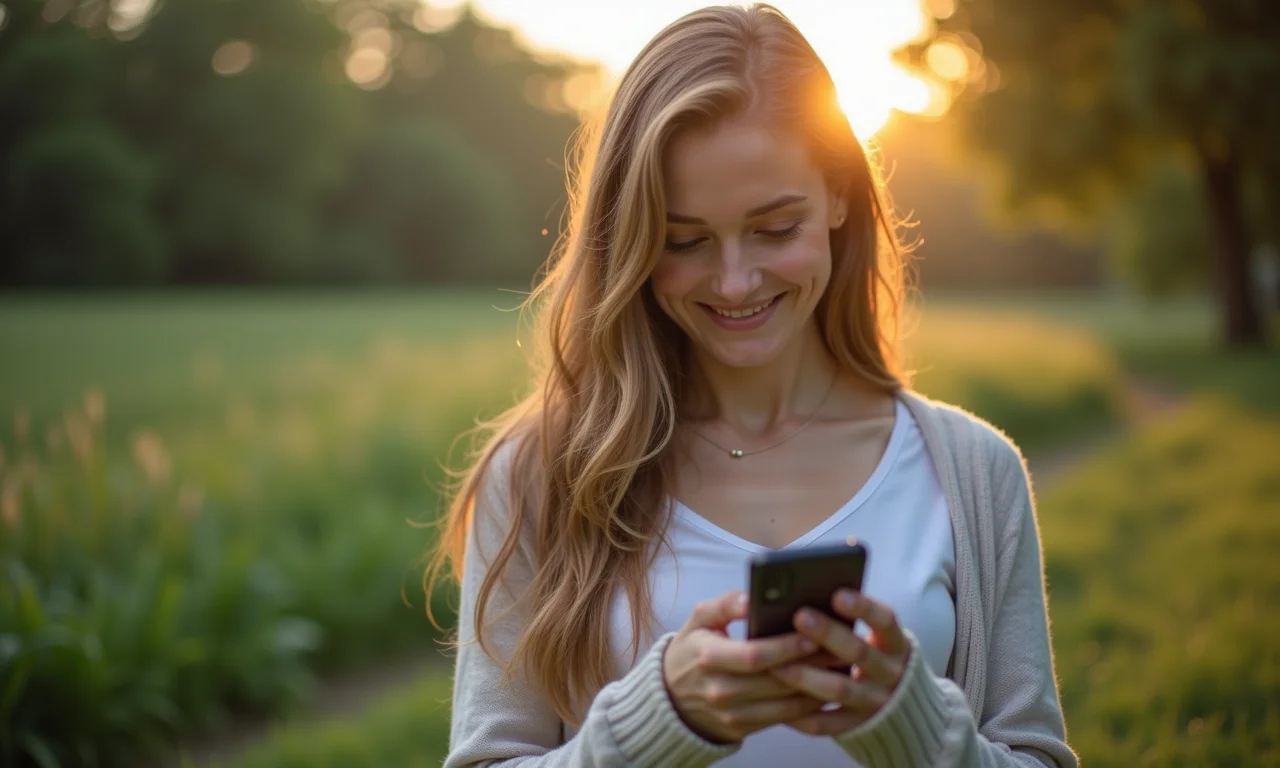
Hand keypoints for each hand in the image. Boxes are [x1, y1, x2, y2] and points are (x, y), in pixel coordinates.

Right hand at [662, 590, 827, 742]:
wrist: (671, 697)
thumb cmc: (692, 650)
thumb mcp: (698, 620)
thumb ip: (725, 604)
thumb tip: (753, 597)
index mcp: (708, 657)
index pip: (754, 655)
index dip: (785, 647)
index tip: (813, 635)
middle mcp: (720, 690)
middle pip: (775, 680)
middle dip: (811, 665)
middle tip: (840, 649)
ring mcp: (731, 714)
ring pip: (784, 705)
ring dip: (816, 688)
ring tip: (840, 667)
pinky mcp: (742, 729)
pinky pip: (782, 719)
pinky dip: (806, 706)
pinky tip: (824, 688)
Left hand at [770, 589, 909, 735]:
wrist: (898, 701)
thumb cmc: (871, 652)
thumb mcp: (874, 634)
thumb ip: (847, 617)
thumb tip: (804, 592)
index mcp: (894, 642)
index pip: (884, 620)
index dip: (863, 608)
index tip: (837, 595)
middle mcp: (889, 672)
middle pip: (859, 652)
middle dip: (828, 634)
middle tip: (799, 616)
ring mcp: (874, 702)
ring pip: (840, 689)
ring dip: (807, 677)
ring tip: (776, 665)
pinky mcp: (857, 726)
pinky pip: (827, 723)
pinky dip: (802, 714)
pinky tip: (777, 701)